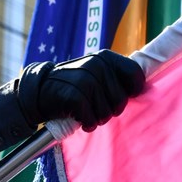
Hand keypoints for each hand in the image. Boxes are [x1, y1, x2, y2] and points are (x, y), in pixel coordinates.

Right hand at [18, 49, 145, 131]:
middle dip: (110, 110)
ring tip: (84, 111)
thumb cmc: (72, 86)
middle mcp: (97, 66)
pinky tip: (77, 118)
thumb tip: (143, 88)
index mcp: (105, 58)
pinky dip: (85, 124)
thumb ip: (115, 77)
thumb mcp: (94, 73)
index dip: (133, 90)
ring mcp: (85, 80)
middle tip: (95, 107)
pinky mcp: (75, 96)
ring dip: (96, 118)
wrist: (38, 92)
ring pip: (106, 113)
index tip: (122, 96)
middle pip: (121, 100)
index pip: (135, 74)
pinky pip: (91, 120)